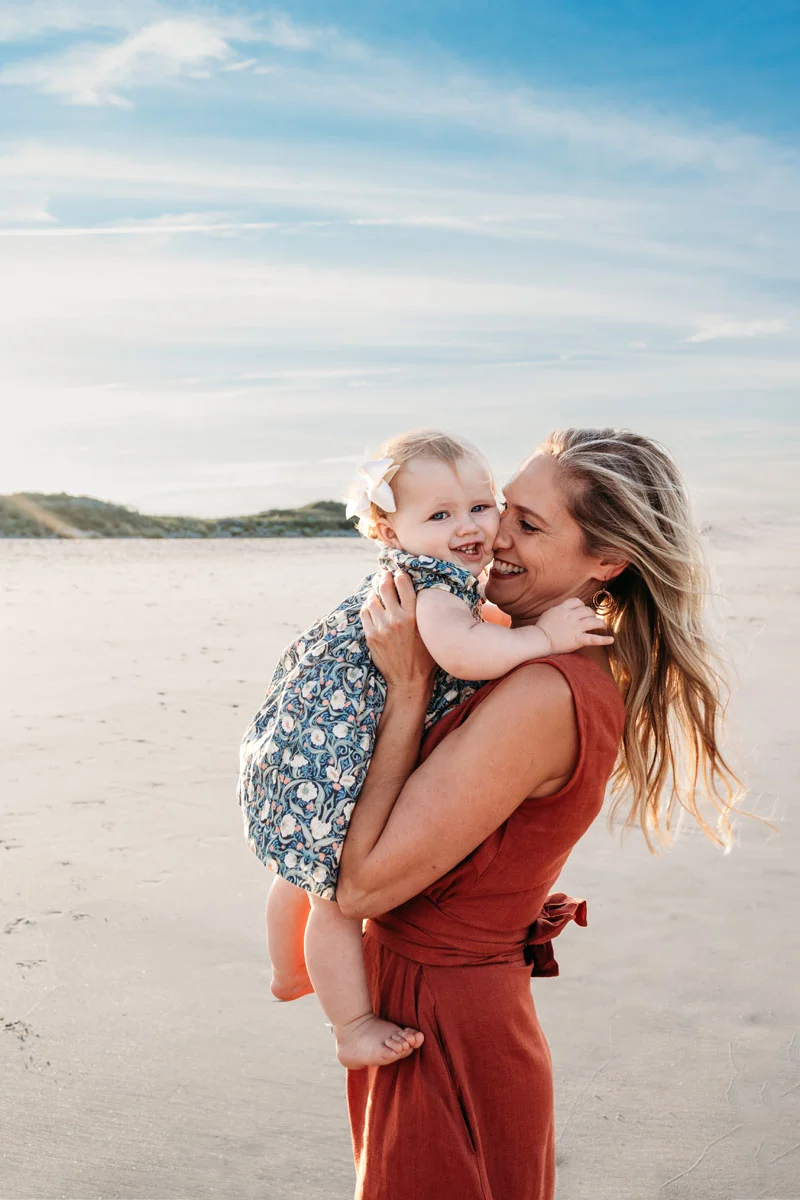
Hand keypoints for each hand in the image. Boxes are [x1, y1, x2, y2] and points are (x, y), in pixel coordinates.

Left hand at [360, 570, 436, 691]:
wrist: (409, 680)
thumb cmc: (426, 656)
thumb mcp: (432, 631)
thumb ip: (425, 611)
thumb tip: (421, 591)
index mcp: (415, 615)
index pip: (403, 583)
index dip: (399, 574)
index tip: (398, 573)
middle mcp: (397, 619)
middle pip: (384, 586)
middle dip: (383, 577)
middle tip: (384, 575)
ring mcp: (382, 627)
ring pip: (372, 598)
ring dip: (375, 592)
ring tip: (377, 591)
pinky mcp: (371, 636)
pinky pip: (365, 613)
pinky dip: (368, 606)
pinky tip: (372, 606)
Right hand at [536, 597, 613, 653]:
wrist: (539, 639)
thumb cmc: (541, 628)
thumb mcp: (549, 613)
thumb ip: (559, 610)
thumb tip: (563, 610)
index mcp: (563, 609)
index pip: (577, 602)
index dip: (582, 605)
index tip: (582, 609)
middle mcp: (572, 616)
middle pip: (587, 611)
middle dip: (592, 614)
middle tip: (593, 619)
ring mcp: (576, 627)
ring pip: (594, 622)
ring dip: (600, 623)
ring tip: (603, 626)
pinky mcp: (577, 639)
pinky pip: (593, 639)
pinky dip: (604, 640)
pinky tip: (611, 639)